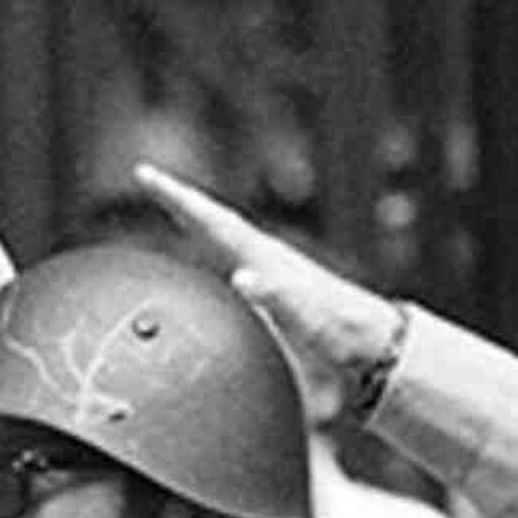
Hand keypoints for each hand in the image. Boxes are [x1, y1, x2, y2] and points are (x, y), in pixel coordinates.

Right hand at [134, 165, 407, 385]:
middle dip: (180, 199)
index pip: (214, 224)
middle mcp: (267, 257)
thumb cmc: (340, 337)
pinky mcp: (272, 277)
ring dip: (194, 212)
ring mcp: (270, 265)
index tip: (149, 179)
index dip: (179, 202)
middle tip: (146, 175)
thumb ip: (277, 300)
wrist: (371, 343)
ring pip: (224, 231)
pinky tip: (197, 232)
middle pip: (215, 220)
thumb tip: (245, 278)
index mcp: (267, 264)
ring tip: (163, 192)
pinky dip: (210, 233)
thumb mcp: (308, 323)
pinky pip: (232, 248)